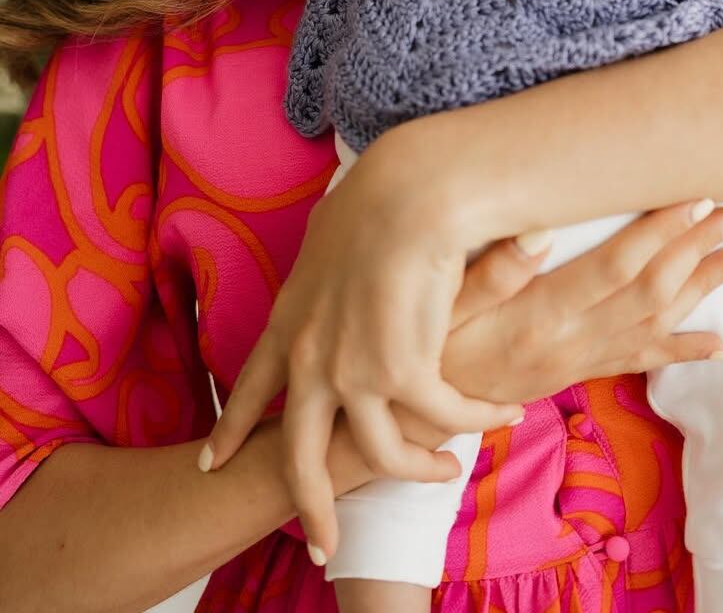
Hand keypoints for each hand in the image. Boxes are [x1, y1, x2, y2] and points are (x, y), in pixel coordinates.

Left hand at [204, 163, 522, 493]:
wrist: (410, 190)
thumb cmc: (381, 194)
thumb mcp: (330, 237)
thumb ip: (326, 268)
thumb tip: (333, 260)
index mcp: (290, 319)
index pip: (249, 386)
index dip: (232, 428)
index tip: (212, 461)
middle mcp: (312, 356)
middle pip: (298, 455)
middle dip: (307, 507)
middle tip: (319, 543)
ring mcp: (354, 370)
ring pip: (380, 452)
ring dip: (418, 468)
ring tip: (446, 469)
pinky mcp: (404, 371)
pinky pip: (442, 416)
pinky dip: (474, 419)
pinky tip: (498, 414)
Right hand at [313, 197, 722, 559]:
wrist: (406, 421)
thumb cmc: (417, 350)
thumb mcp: (436, 310)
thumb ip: (490, 274)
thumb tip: (539, 231)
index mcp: (540, 315)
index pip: (615, 266)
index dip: (659, 230)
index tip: (695, 196)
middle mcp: (569, 341)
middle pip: (650, 290)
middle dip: (696, 249)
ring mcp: (576, 361)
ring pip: (655, 322)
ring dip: (701, 287)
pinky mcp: (573, 374)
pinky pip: (638, 362)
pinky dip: (681, 349)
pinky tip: (716, 342)